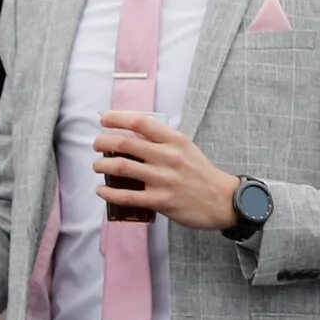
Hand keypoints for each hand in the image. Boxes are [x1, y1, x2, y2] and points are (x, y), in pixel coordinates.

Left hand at [93, 112, 239, 229]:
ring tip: (98, 166)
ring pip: (120, 167)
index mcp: (175, 141)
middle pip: (124, 143)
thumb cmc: (201, 174)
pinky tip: (102, 190)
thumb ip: (162, 141)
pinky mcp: (161, 201)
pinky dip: (108, 192)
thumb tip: (131, 134)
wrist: (223, 201)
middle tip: (96, 145)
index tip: (104, 119)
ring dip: (101, 165)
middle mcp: (168, 157)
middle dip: (102, 142)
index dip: (117, 118)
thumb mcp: (186, 148)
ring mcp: (164, 179)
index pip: (141, 122)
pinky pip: (126, 196)